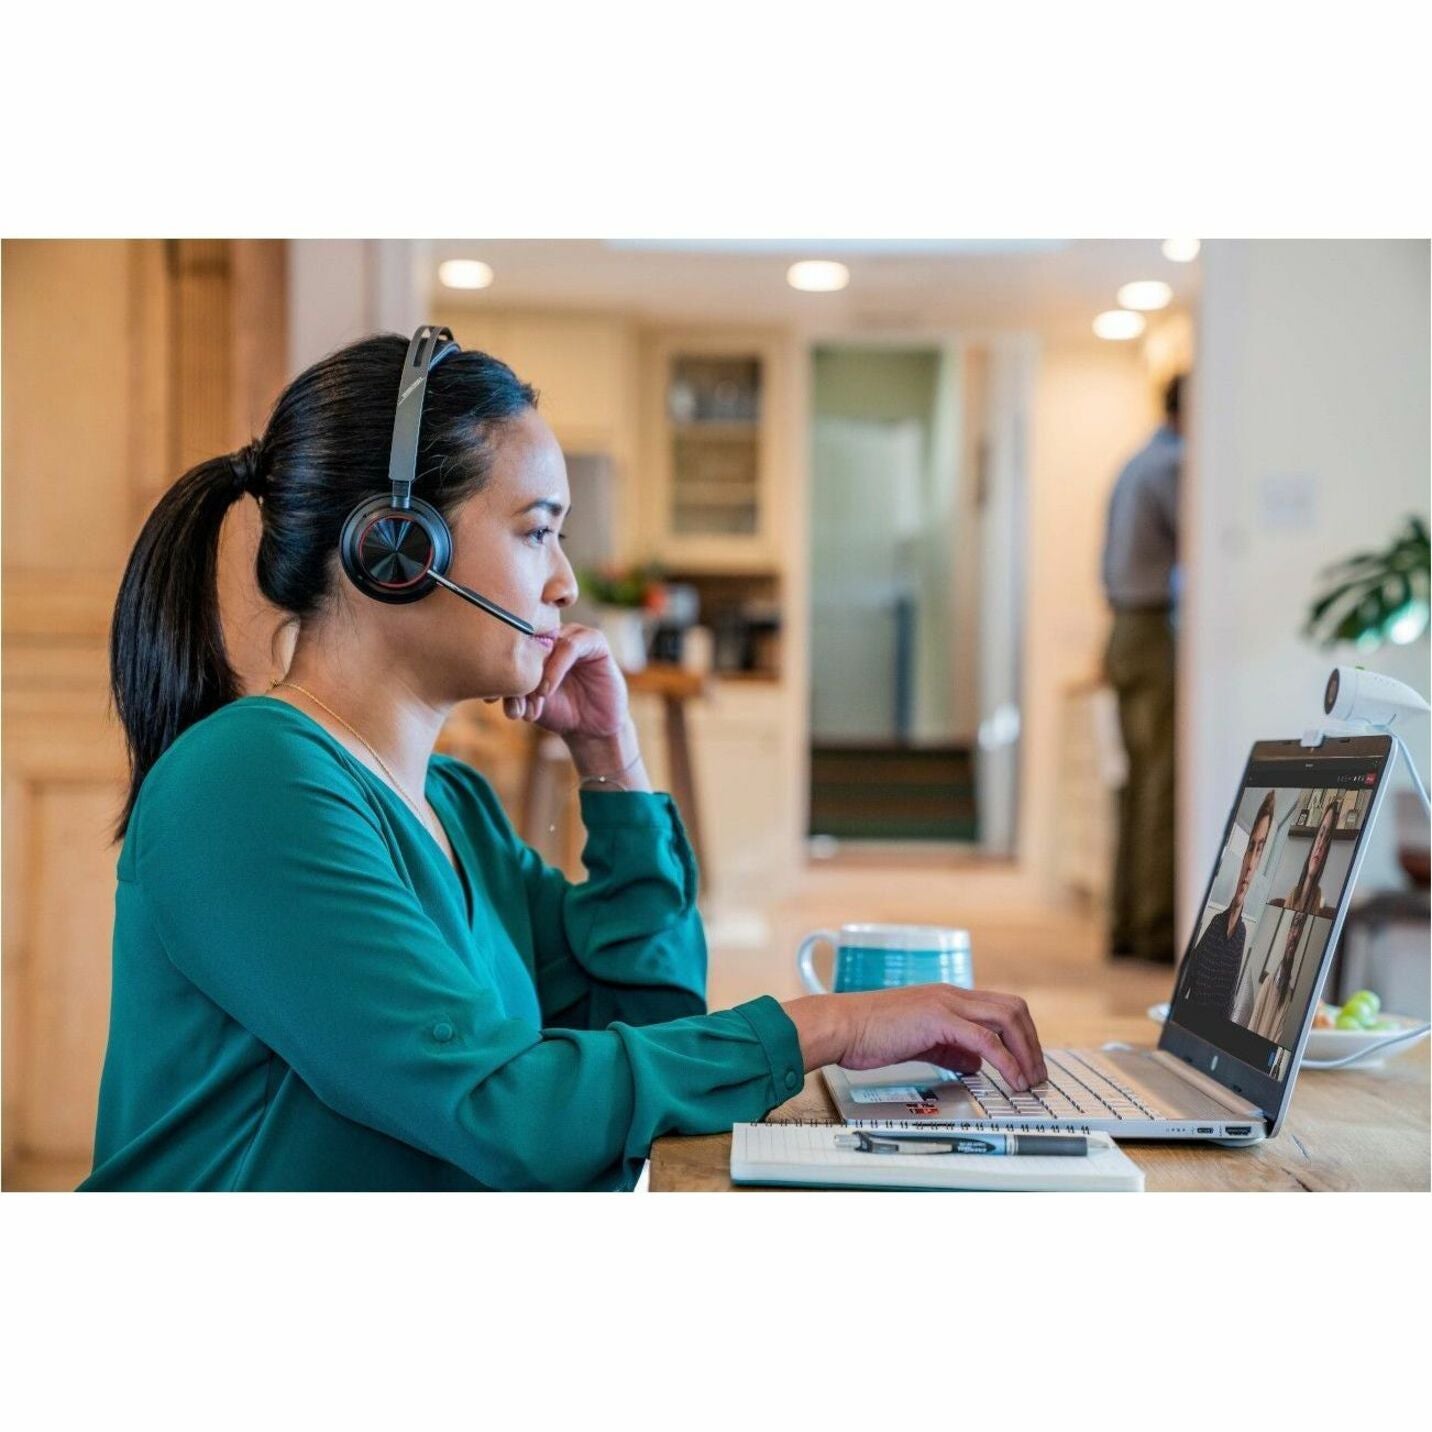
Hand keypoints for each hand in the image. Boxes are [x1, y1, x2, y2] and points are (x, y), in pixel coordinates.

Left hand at [495, 623, 628, 738]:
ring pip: (547, 643)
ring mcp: (573, 634)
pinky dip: (555, 669)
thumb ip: (512, 688)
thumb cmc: (557, 711)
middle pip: (528, 642)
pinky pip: (570, 646)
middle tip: (512, 703)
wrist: (591, 728)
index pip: (511, 645)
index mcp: (534, 642)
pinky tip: (546, 691)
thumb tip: (488, 686)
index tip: (491, 701)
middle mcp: (553, 633)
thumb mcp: (527, 701)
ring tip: (534, 699)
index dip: (499, 669)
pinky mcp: (594, 640)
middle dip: (519, 673)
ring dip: (537, 673)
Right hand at [781, 985, 1046, 1090]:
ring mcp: (946, 1003)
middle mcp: (953, 994)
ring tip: (1029, 1081)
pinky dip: (1006, 1061)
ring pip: (1006, 1018)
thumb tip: (975, 1064)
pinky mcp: (938, 1019)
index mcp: (948, 997)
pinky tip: (1011, 1080)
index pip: (1001, 1007)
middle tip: (1036, 1075)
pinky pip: (986, 1040)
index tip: (1027, 1063)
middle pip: (1013, 1008)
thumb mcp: (920, 1041)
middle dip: (1032, 1043)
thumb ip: (950, 1049)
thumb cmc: (871, 1034)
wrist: (842, 1026)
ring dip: (1026, 1052)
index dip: (1022, 1035)